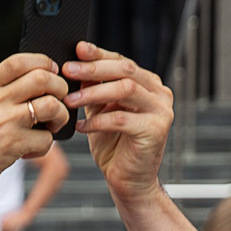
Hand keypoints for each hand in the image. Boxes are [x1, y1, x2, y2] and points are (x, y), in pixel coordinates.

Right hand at [0, 55, 67, 212]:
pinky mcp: (12, 145)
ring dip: (60, 115)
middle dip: (59, 88)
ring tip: (51, 125)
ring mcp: (3, 122)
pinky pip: (46, 138)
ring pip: (51, 104)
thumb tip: (36, 85)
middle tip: (58, 101)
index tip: (51, 71)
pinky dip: (45, 146)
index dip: (42, 62)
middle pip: (42, 78)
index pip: (18, 61)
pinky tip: (30, 151)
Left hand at [66, 41, 174, 209]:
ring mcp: (161, 111)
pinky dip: (98, 122)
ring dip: (93, 93)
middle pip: (125, 70)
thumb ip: (93, 91)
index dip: (99, 54)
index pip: (122, 62)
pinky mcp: (156, 130)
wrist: (129, 181)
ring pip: (125, 90)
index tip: (77, 49)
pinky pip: (122, 119)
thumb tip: (75, 67)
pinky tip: (81, 127)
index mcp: (148, 84)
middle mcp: (159, 93)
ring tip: (69, 100)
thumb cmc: (114, 147)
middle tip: (68, 69)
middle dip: (94, 69)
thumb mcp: (100, 112)